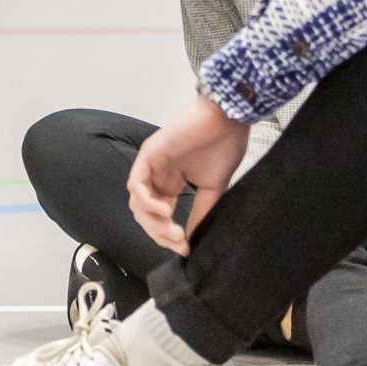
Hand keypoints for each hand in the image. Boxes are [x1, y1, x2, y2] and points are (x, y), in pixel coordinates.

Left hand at [125, 96, 249, 256]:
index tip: (185, 249)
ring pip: (137, 203)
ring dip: (154, 223)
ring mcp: (150, 164)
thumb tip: (192, 239)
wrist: (230, 117)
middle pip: (144, 214)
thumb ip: (201, 212)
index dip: (168, 236)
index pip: (158, 217)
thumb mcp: (213, 188)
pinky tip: (166, 210)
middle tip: (179, 243)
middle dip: (160, 234)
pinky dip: (147, 202)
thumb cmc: (225, 143)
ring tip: (174, 230)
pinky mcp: (149, 154)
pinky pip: (136, 184)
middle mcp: (157, 174)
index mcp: (170, 182)